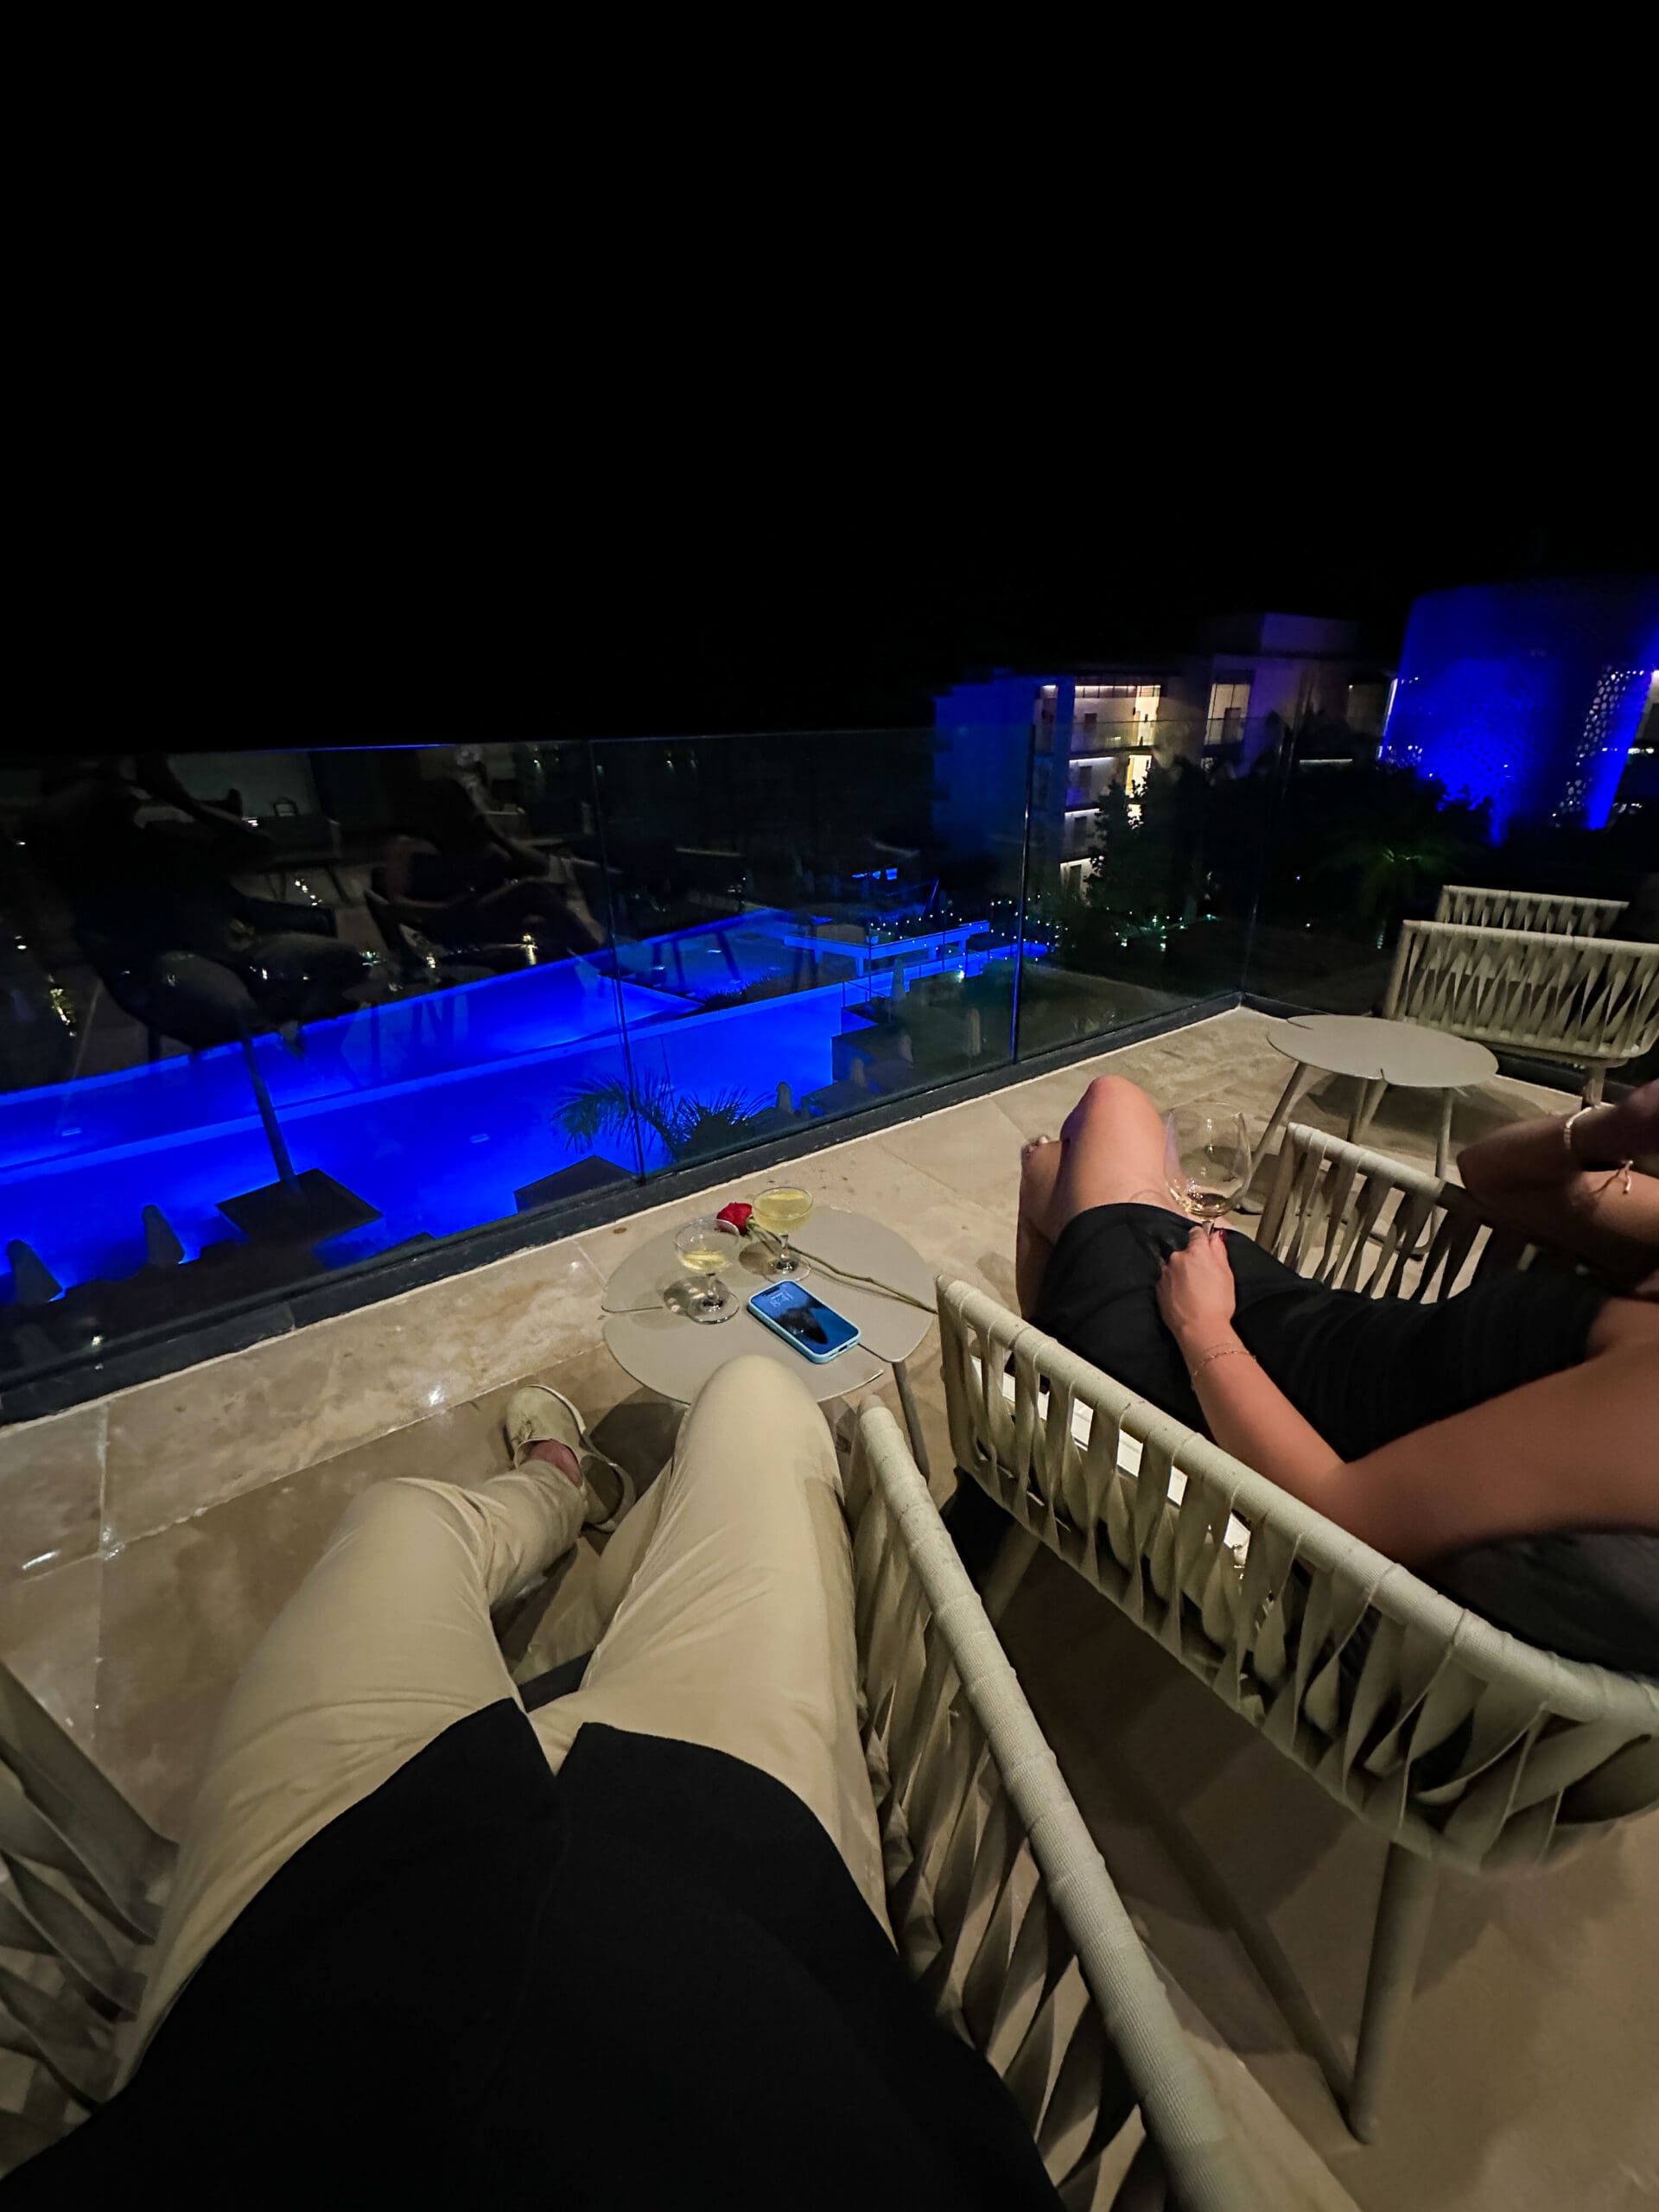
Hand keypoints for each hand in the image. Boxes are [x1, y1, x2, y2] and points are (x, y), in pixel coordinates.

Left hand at [1157, 1226, 1236, 1347]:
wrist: (1199, 1329)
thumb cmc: (1216, 1303)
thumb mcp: (1226, 1273)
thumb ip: (1219, 1250)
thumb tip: (1215, 1236)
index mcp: (1195, 1251)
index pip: (1197, 1233)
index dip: (1203, 1239)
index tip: (1207, 1246)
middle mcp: (1176, 1258)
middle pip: (1185, 1252)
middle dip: (1193, 1260)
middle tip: (1205, 1277)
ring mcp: (1165, 1274)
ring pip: (1175, 1267)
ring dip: (1182, 1273)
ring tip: (1195, 1291)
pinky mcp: (1158, 1289)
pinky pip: (1167, 1281)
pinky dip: (1174, 1286)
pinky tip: (1185, 1298)